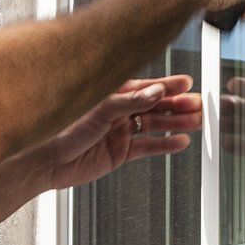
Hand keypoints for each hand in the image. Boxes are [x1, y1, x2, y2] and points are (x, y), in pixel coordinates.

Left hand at [36, 74, 201, 190]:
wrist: (46, 161)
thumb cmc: (62, 129)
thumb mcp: (99, 110)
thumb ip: (129, 101)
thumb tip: (155, 92)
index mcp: (111, 95)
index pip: (145, 87)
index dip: (167, 85)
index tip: (187, 83)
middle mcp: (118, 112)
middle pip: (155, 106)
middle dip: (177, 105)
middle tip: (198, 106)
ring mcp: (120, 132)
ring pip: (155, 126)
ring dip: (176, 123)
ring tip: (196, 122)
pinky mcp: (120, 153)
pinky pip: (147, 147)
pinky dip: (164, 145)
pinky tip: (180, 142)